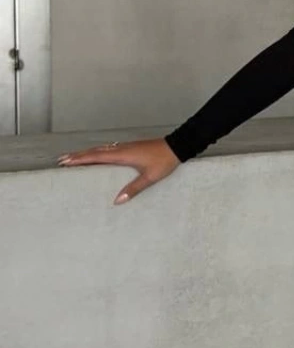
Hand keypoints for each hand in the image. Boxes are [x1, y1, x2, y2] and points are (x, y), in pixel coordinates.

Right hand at [56, 137, 181, 205]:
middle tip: (62, 160)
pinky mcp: (131, 147)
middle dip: (78, 155)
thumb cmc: (164, 161)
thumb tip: (117, 201)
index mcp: (123, 155)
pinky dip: (98, 151)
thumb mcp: (149, 177)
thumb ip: (133, 189)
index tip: (65, 161)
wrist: (176, 146)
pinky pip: (109, 149)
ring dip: (87, 152)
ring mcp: (126, 147)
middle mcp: (121, 149)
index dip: (80, 159)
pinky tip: (98, 154)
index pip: (96, 157)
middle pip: (95, 151)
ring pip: (101, 149)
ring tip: (75, 157)